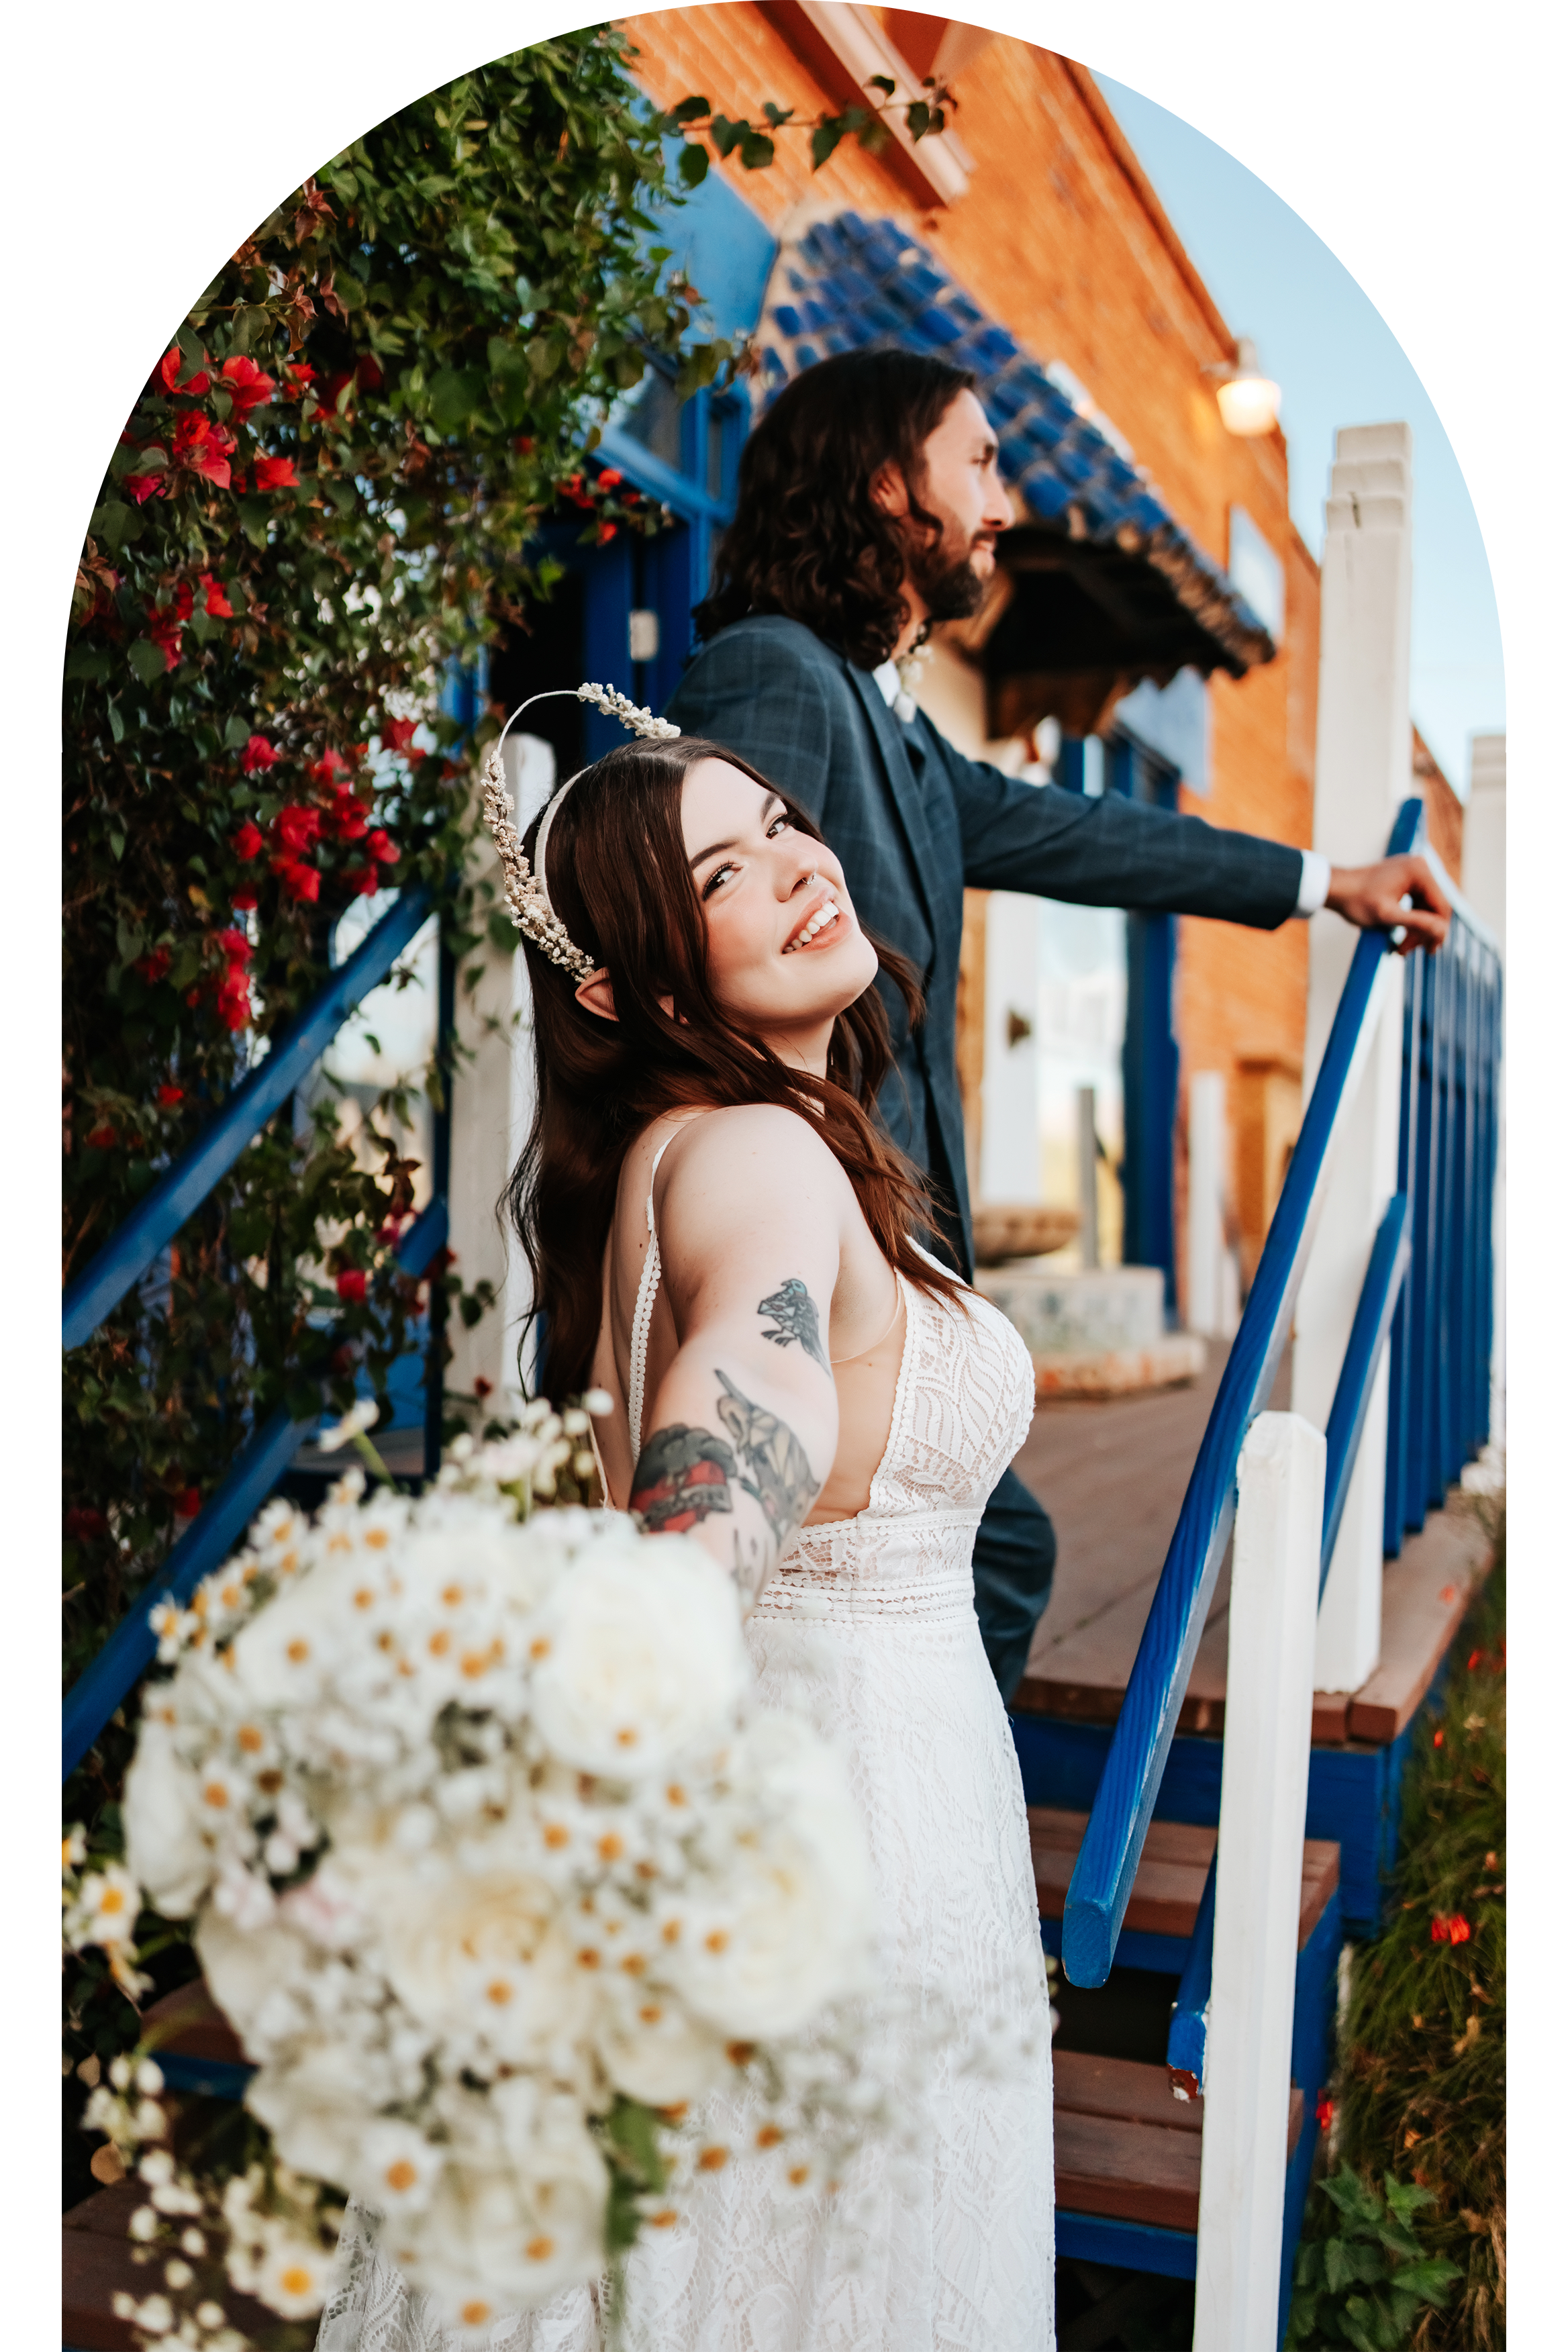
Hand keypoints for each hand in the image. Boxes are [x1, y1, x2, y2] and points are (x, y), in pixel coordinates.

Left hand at [1325, 853, 1450, 955]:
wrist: (1334, 889)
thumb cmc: (1355, 900)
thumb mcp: (1386, 915)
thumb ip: (1415, 923)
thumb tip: (1442, 931)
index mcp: (1420, 871)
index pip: (1441, 906)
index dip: (1438, 931)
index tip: (1429, 951)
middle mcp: (1420, 867)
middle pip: (1435, 907)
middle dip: (1424, 932)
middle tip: (1408, 951)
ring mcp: (1413, 872)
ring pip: (1426, 908)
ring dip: (1416, 929)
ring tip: (1401, 948)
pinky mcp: (1406, 879)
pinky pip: (1417, 904)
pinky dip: (1411, 921)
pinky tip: (1401, 937)